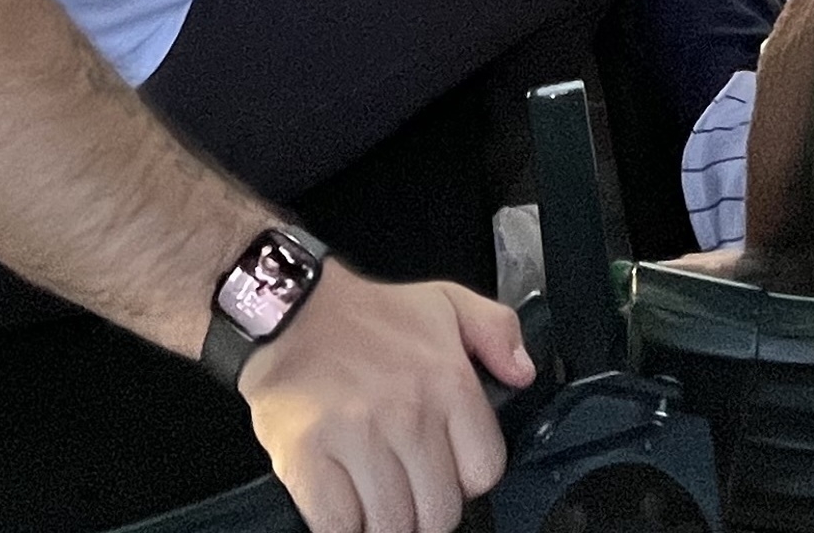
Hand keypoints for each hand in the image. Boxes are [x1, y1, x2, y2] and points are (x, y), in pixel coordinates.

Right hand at [238, 264, 530, 532]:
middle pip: (439, 512)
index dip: (466, 480)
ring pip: (392, 527)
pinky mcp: (307, 455)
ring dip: (383, 524)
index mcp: (448, 382)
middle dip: (425, 512)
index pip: (483, 471)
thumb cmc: (367, 314)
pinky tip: (341, 504)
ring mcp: (357, 437)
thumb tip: (522, 373)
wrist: (290, 306)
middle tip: (406, 493)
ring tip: (373, 499)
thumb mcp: (447, 302)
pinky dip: (342, 527)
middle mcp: (408, 413)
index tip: (445, 471)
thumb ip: (499, 332)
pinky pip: (339, 526)